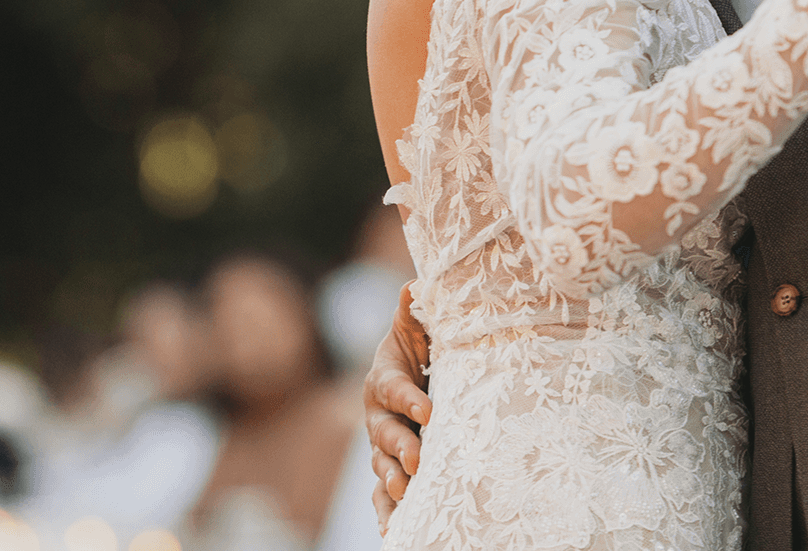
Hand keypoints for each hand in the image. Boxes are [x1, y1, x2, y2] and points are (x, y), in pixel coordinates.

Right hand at [364, 283, 431, 532]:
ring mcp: (383, 446)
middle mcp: (378, 416)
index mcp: (383, 380)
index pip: (393, 389)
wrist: (420, 375)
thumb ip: (414, 309)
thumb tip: (415, 283)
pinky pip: (383, 495)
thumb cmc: (421, 348)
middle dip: (400, 447)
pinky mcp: (392, 469)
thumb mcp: (418, 326)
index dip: (408, 400)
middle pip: (384, 434)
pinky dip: (387, 513)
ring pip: (382, 466)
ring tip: (405, 493)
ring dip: (392, 480)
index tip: (430, 411)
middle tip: (418, 461)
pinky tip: (395, 532)